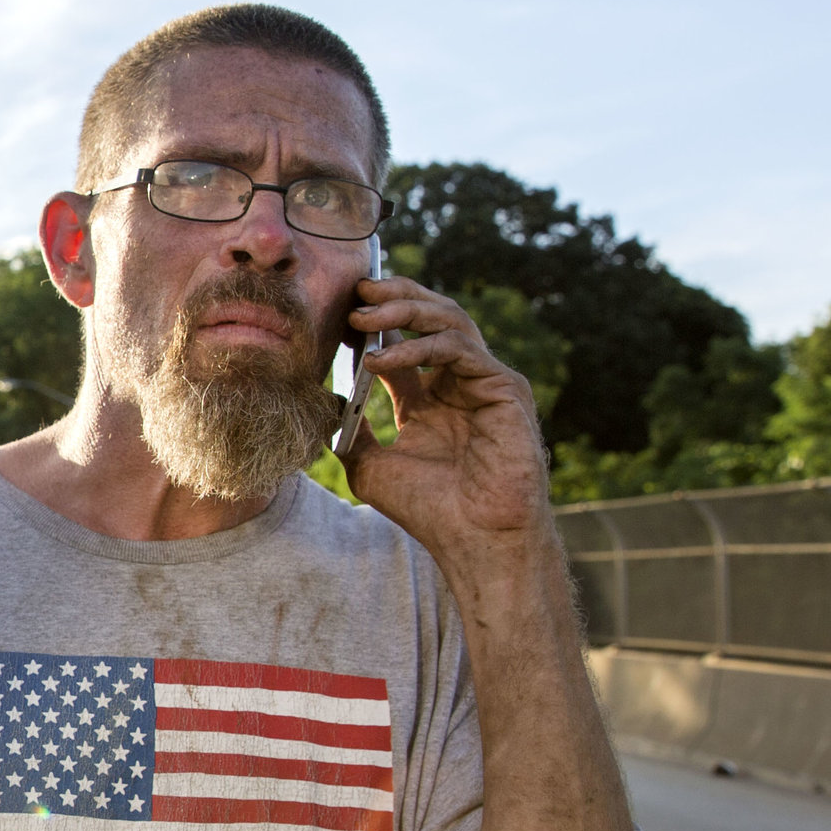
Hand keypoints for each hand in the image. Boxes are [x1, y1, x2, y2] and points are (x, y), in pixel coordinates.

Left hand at [340, 277, 554, 571]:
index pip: (403, 341)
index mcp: (432, 397)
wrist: (473, 539)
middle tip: (355, 291)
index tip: (337, 310)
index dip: (373, 322)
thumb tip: (325, 403)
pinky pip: (458, 349)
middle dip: (393, 298)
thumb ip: (350, 432)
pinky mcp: (505, 387)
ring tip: (361, 316)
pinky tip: (380, 359)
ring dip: (403, 311)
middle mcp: (460, 382)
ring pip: (449, 320)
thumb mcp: (371, 467)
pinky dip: (417, 347)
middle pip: (431, 318)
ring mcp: (485, 381)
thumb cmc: (428, 510)